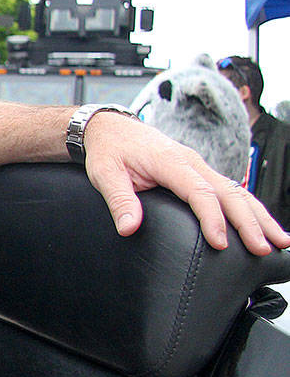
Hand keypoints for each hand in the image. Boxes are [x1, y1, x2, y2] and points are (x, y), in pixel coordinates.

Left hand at [83, 113, 289, 254]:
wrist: (110, 128)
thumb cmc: (109, 150)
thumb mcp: (105, 174)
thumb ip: (119, 200)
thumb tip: (129, 228)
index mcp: (171, 161)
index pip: (200, 192)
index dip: (212, 218)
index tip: (221, 243)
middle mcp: (192, 162)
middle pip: (229, 192)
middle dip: (250, 222)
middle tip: (265, 248)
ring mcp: (198, 165)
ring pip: (237, 191)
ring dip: (259, 216)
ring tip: (279, 240)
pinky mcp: (198, 171)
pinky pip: (229, 189)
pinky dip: (248, 208)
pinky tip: (260, 224)